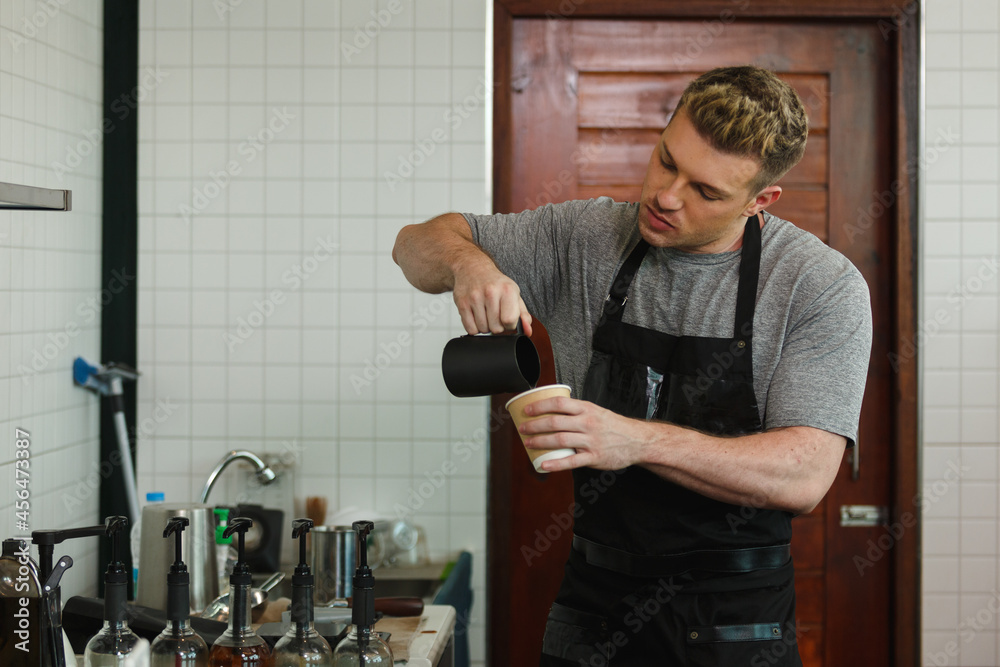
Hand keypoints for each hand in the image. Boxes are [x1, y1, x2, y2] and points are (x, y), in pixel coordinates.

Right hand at [452, 262, 532, 335]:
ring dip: (485, 326)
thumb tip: (528, 331)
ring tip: (485, 313)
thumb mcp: (514, 294)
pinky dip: (474, 327)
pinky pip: (470, 329)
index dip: (509, 325)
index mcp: (507, 290)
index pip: (510, 321)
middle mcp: (491, 292)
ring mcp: (474, 298)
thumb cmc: (495, 283)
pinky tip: (476, 316)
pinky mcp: (462, 303)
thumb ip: (523, 315)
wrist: (473, 268)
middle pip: (496, 328)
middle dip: (497, 326)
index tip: (506, 319)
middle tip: (495, 315)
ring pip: (483, 330)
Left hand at [519, 396, 648, 470]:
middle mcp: (588, 423)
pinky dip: (555, 463)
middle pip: (555, 422)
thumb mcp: (596, 411)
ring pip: (560, 440)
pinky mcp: (594, 457)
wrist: (637, 441)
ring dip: (540, 442)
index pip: (559, 403)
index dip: (540, 406)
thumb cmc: (613, 426)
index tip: (527, 410)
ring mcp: (591, 441)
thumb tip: (554, 411)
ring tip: (528, 443)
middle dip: (535, 425)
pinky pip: (571, 461)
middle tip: (523, 428)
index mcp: (587, 409)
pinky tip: (543, 464)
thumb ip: (577, 411)